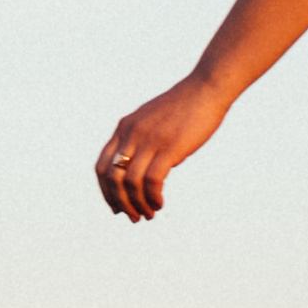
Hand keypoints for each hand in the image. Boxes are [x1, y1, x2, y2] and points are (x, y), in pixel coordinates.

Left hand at [95, 73, 225, 221]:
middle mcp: (131, 134)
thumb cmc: (184, 108)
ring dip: (138, 204)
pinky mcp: (168, 147)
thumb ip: (141, 139)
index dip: (106, 192)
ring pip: (130, 183)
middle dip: (120, 203)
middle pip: (112, 178)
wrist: (206, 89)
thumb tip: (139, 165)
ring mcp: (149, 140)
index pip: (101, 167)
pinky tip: (159, 203)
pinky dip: (152, 198)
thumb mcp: (152, 121)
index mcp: (124, 128)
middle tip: (134, 217)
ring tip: (149, 214)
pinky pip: (151, 181)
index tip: (117, 207)